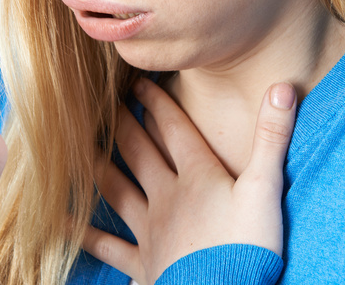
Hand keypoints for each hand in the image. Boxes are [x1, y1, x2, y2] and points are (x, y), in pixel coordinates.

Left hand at [83, 79, 296, 284]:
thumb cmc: (248, 248)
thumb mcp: (267, 189)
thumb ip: (272, 137)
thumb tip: (284, 85)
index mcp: (198, 176)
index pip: (173, 128)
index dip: (157, 102)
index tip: (139, 81)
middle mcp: (167, 196)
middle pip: (139, 151)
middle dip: (123, 123)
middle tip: (105, 103)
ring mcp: (151, 229)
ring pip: (117, 189)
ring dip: (99, 165)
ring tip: (79, 146)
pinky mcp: (142, 262)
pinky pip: (106, 245)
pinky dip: (84, 233)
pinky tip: (61, 220)